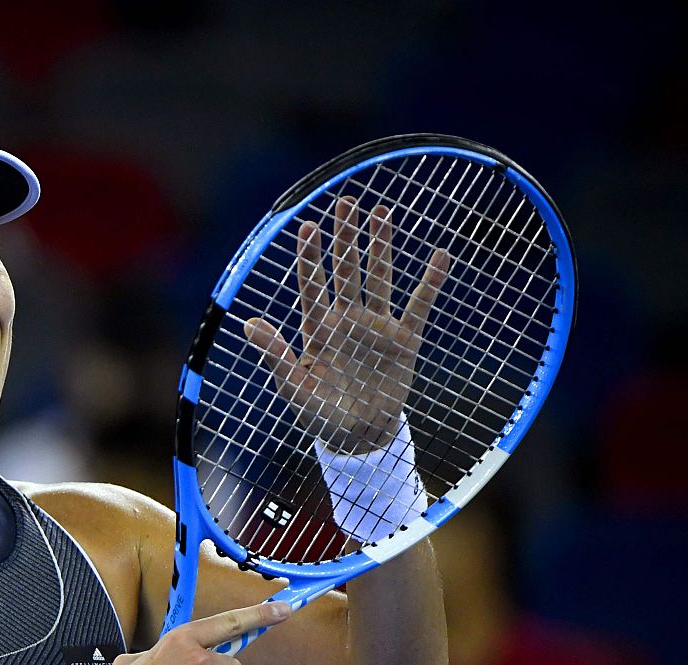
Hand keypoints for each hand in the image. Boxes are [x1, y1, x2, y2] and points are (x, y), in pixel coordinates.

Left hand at [243, 196, 449, 452]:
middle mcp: (346, 320)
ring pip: (379, 278)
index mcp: (317, 327)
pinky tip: (439, 256)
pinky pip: (419, 306)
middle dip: (345, 238)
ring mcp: (376, 327)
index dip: (311, 256)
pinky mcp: (404, 340)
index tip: (309, 226)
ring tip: (383, 212)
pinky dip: (430, 282)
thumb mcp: (292, 386)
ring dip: (381, 246)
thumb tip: (248, 323)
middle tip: (347, 203)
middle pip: (346, 270)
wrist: (357, 439)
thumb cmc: (319, 414)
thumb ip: (274, 354)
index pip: (313, 283)